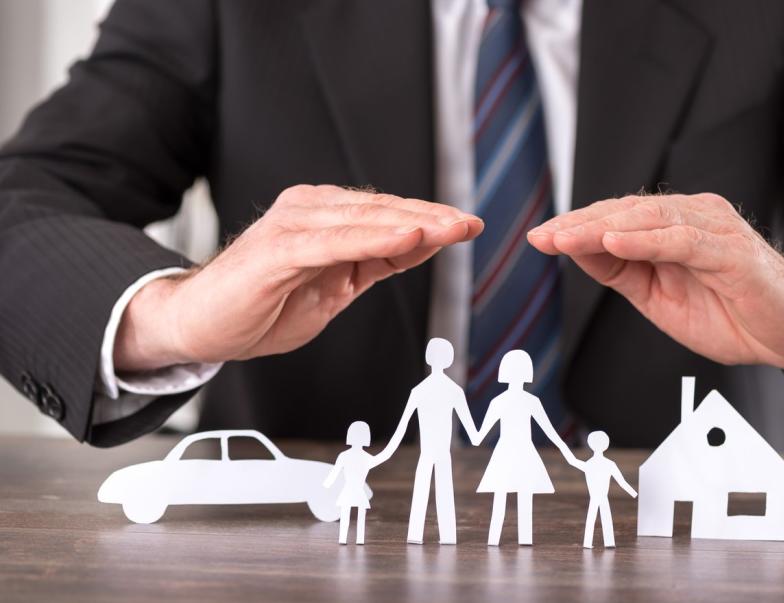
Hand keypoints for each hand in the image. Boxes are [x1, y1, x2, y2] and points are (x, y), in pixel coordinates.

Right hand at [115, 185, 482, 370]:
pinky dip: (375, 239)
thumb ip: (371, 265)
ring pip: (366, 221)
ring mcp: (293, 226)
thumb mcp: (333, 288)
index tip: (467, 225)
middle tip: (470, 224)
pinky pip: (337, 242)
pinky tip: (408, 238)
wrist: (199, 325)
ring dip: (413, 223)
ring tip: (451, 227)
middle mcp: (309, 211)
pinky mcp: (278, 248)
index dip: (430, 219)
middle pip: (383, 211)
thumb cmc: (261, 307)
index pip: (387, 215)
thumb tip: (417, 249)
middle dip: (431, 218)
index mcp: (323, 218)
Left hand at [528, 193, 783, 373]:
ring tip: (565, 238)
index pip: (617, 218)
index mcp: (673, 226)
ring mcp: (715, 230)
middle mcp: (693, 217)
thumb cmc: (730, 314)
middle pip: (627, 212)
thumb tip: (575, 252)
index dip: (577, 227)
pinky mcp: (734, 251)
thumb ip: (621, 272)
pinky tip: (614, 243)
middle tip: (543, 237)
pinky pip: (684, 240)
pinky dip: (647, 239)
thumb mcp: (657, 297)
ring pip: (649, 219)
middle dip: (580, 224)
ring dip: (603, 227)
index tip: (539, 238)